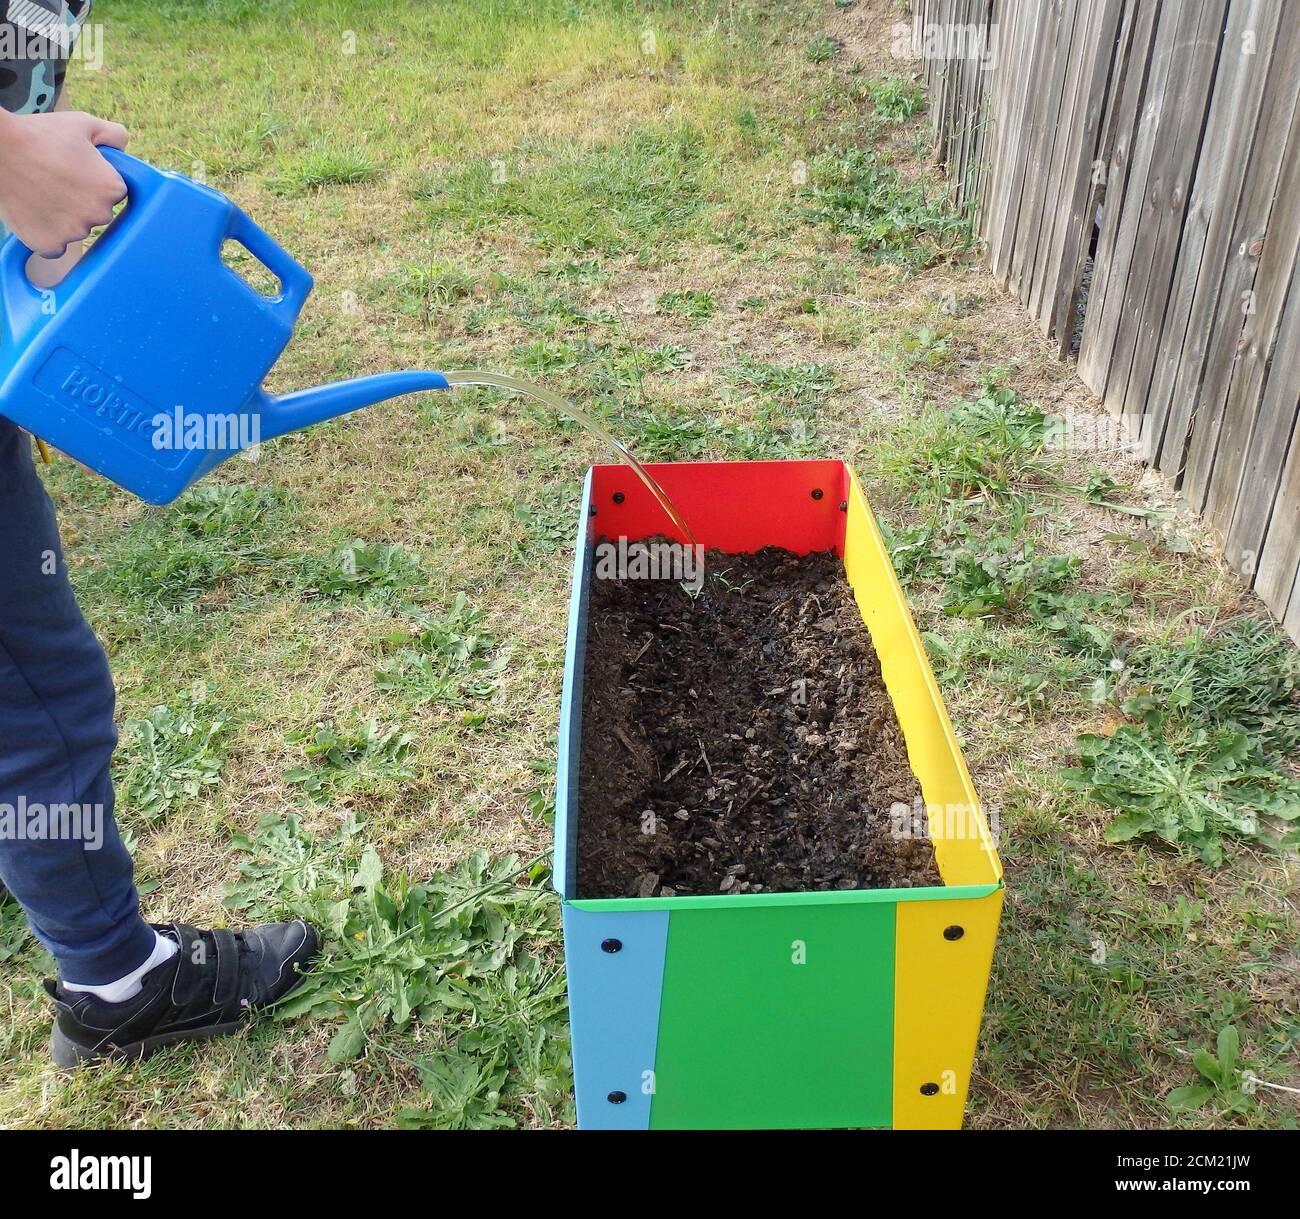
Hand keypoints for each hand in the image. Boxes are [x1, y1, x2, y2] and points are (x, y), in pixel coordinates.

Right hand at [0, 109, 129, 258]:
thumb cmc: (39, 135)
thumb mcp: (84, 124)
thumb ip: (114, 134)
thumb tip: (123, 146)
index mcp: (113, 189)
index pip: (114, 192)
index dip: (95, 181)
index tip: (76, 172)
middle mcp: (100, 215)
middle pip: (95, 213)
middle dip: (81, 201)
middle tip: (56, 181)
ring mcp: (74, 232)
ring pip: (75, 229)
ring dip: (63, 218)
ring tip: (41, 192)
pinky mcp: (50, 244)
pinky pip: (55, 247)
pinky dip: (46, 235)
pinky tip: (36, 214)